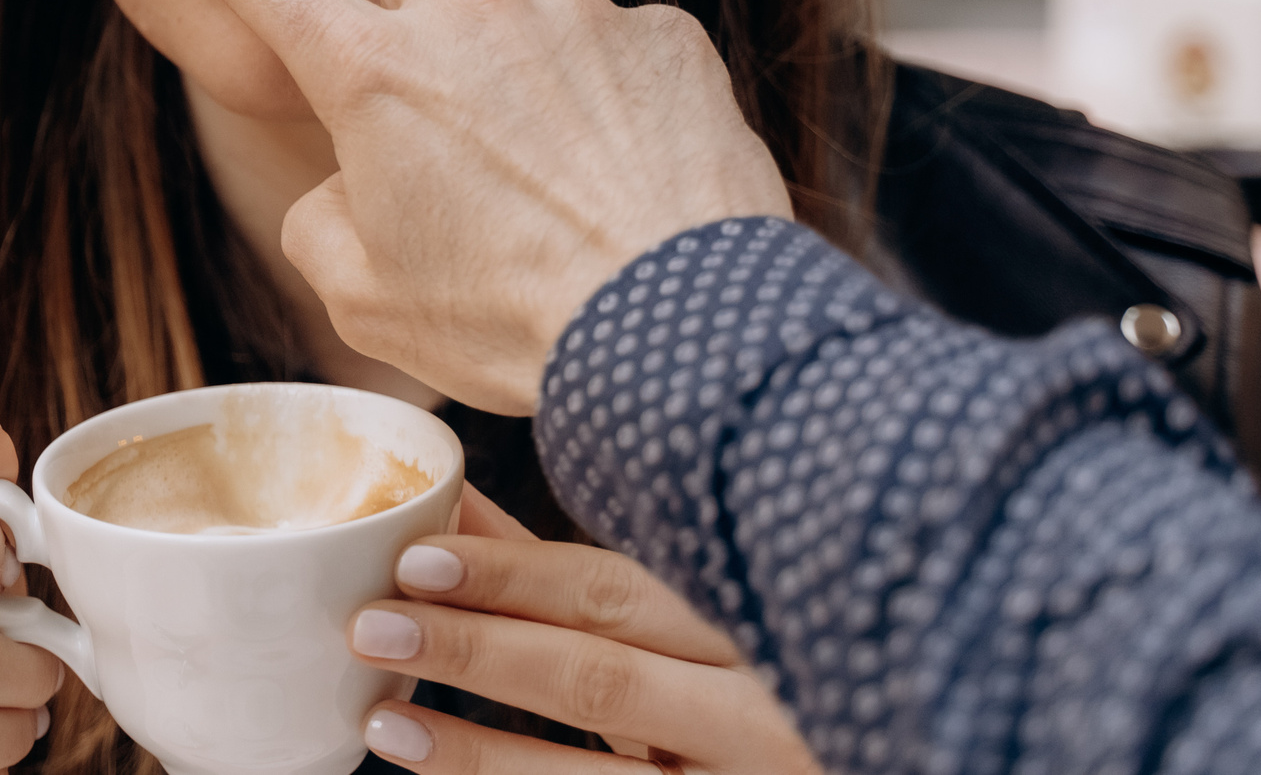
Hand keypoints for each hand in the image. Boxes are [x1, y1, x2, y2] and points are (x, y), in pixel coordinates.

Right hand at [136, 0, 790, 414]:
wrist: (676, 329)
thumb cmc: (508, 320)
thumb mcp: (364, 297)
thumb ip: (327, 216)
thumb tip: (355, 182)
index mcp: (373, 74)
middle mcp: (470, 15)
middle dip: (422, 39)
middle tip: (455, 142)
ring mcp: (575, 14)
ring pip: (525, 19)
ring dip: (525, 78)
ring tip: (559, 188)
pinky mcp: (664, 34)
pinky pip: (617, 52)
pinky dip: (613, 104)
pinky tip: (626, 181)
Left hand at [349, 491, 818, 774]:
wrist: (886, 751)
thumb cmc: (760, 677)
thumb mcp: (685, 621)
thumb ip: (573, 575)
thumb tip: (455, 511)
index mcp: (750, 615)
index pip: (618, 591)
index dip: (514, 574)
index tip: (417, 553)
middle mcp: (762, 705)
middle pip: (600, 673)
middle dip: (477, 647)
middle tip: (374, 623)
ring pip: (601, 769)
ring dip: (480, 749)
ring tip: (385, 717)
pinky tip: (443, 773)